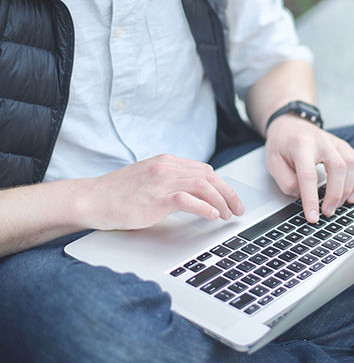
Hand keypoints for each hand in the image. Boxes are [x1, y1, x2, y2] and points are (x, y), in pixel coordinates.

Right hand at [82, 154, 244, 229]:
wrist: (92, 198)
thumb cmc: (119, 193)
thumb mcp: (149, 179)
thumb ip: (171, 180)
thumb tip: (196, 193)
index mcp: (167, 162)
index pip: (204, 170)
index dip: (222, 186)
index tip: (231, 199)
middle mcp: (167, 168)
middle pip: (209, 176)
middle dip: (228, 193)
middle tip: (237, 209)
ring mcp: (161, 181)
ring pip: (203, 185)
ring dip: (220, 201)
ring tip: (227, 215)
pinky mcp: (155, 198)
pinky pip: (187, 199)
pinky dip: (204, 207)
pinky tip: (212, 216)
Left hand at [265, 116, 353, 222]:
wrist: (290, 124)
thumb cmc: (281, 144)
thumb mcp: (273, 163)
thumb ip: (287, 181)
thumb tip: (303, 196)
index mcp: (301, 145)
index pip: (308, 175)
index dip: (311, 198)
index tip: (313, 216)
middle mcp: (321, 141)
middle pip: (338, 168)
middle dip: (335, 195)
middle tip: (327, 212)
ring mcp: (335, 142)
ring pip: (352, 164)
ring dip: (348, 189)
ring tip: (337, 206)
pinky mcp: (343, 146)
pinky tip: (351, 195)